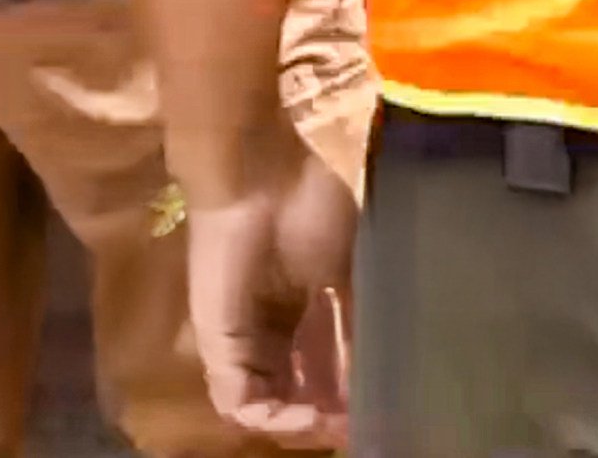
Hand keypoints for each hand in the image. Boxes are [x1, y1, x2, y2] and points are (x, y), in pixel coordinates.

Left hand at [183, 138, 359, 446]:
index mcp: (299, 313)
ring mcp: (240, 340)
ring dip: (303, 422)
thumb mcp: (348, 271)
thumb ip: (354, 321)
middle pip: (296, 395)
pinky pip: (238, 401)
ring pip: (268, 405)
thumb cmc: (307, 203)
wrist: (261, 172)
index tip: (379, 408)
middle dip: (328, 417)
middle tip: (360, 424)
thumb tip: (376, 370)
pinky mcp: (217, 343)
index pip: (321, 374)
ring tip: (336, 421)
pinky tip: (309, 413)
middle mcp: (268, 332)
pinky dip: (274, 417)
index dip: (348, 398)